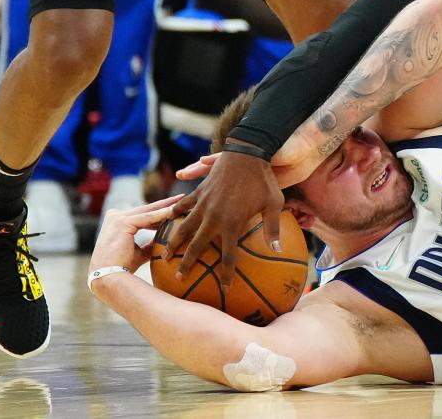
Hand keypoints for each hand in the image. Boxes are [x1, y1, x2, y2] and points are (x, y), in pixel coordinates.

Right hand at [90, 195, 183, 272]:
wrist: (109, 278)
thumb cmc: (123, 267)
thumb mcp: (139, 252)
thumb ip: (150, 244)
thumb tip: (165, 240)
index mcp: (118, 222)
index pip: (144, 214)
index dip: (161, 211)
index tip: (177, 207)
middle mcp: (115, 216)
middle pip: (147, 210)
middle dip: (166, 204)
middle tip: (183, 198)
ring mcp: (117, 218)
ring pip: (148, 211)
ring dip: (166, 207)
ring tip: (183, 201)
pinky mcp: (122, 222)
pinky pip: (147, 218)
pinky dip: (161, 215)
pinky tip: (174, 212)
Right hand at [167, 147, 284, 286]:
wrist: (247, 152)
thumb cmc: (264, 179)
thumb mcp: (274, 204)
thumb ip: (272, 228)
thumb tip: (276, 250)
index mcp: (233, 224)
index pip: (228, 257)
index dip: (226, 275)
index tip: (225, 289)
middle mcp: (214, 218)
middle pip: (196, 246)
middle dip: (186, 264)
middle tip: (178, 277)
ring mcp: (204, 204)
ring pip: (184, 228)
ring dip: (173, 242)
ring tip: (164, 255)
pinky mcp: (199, 191)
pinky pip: (184, 205)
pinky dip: (175, 212)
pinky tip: (168, 218)